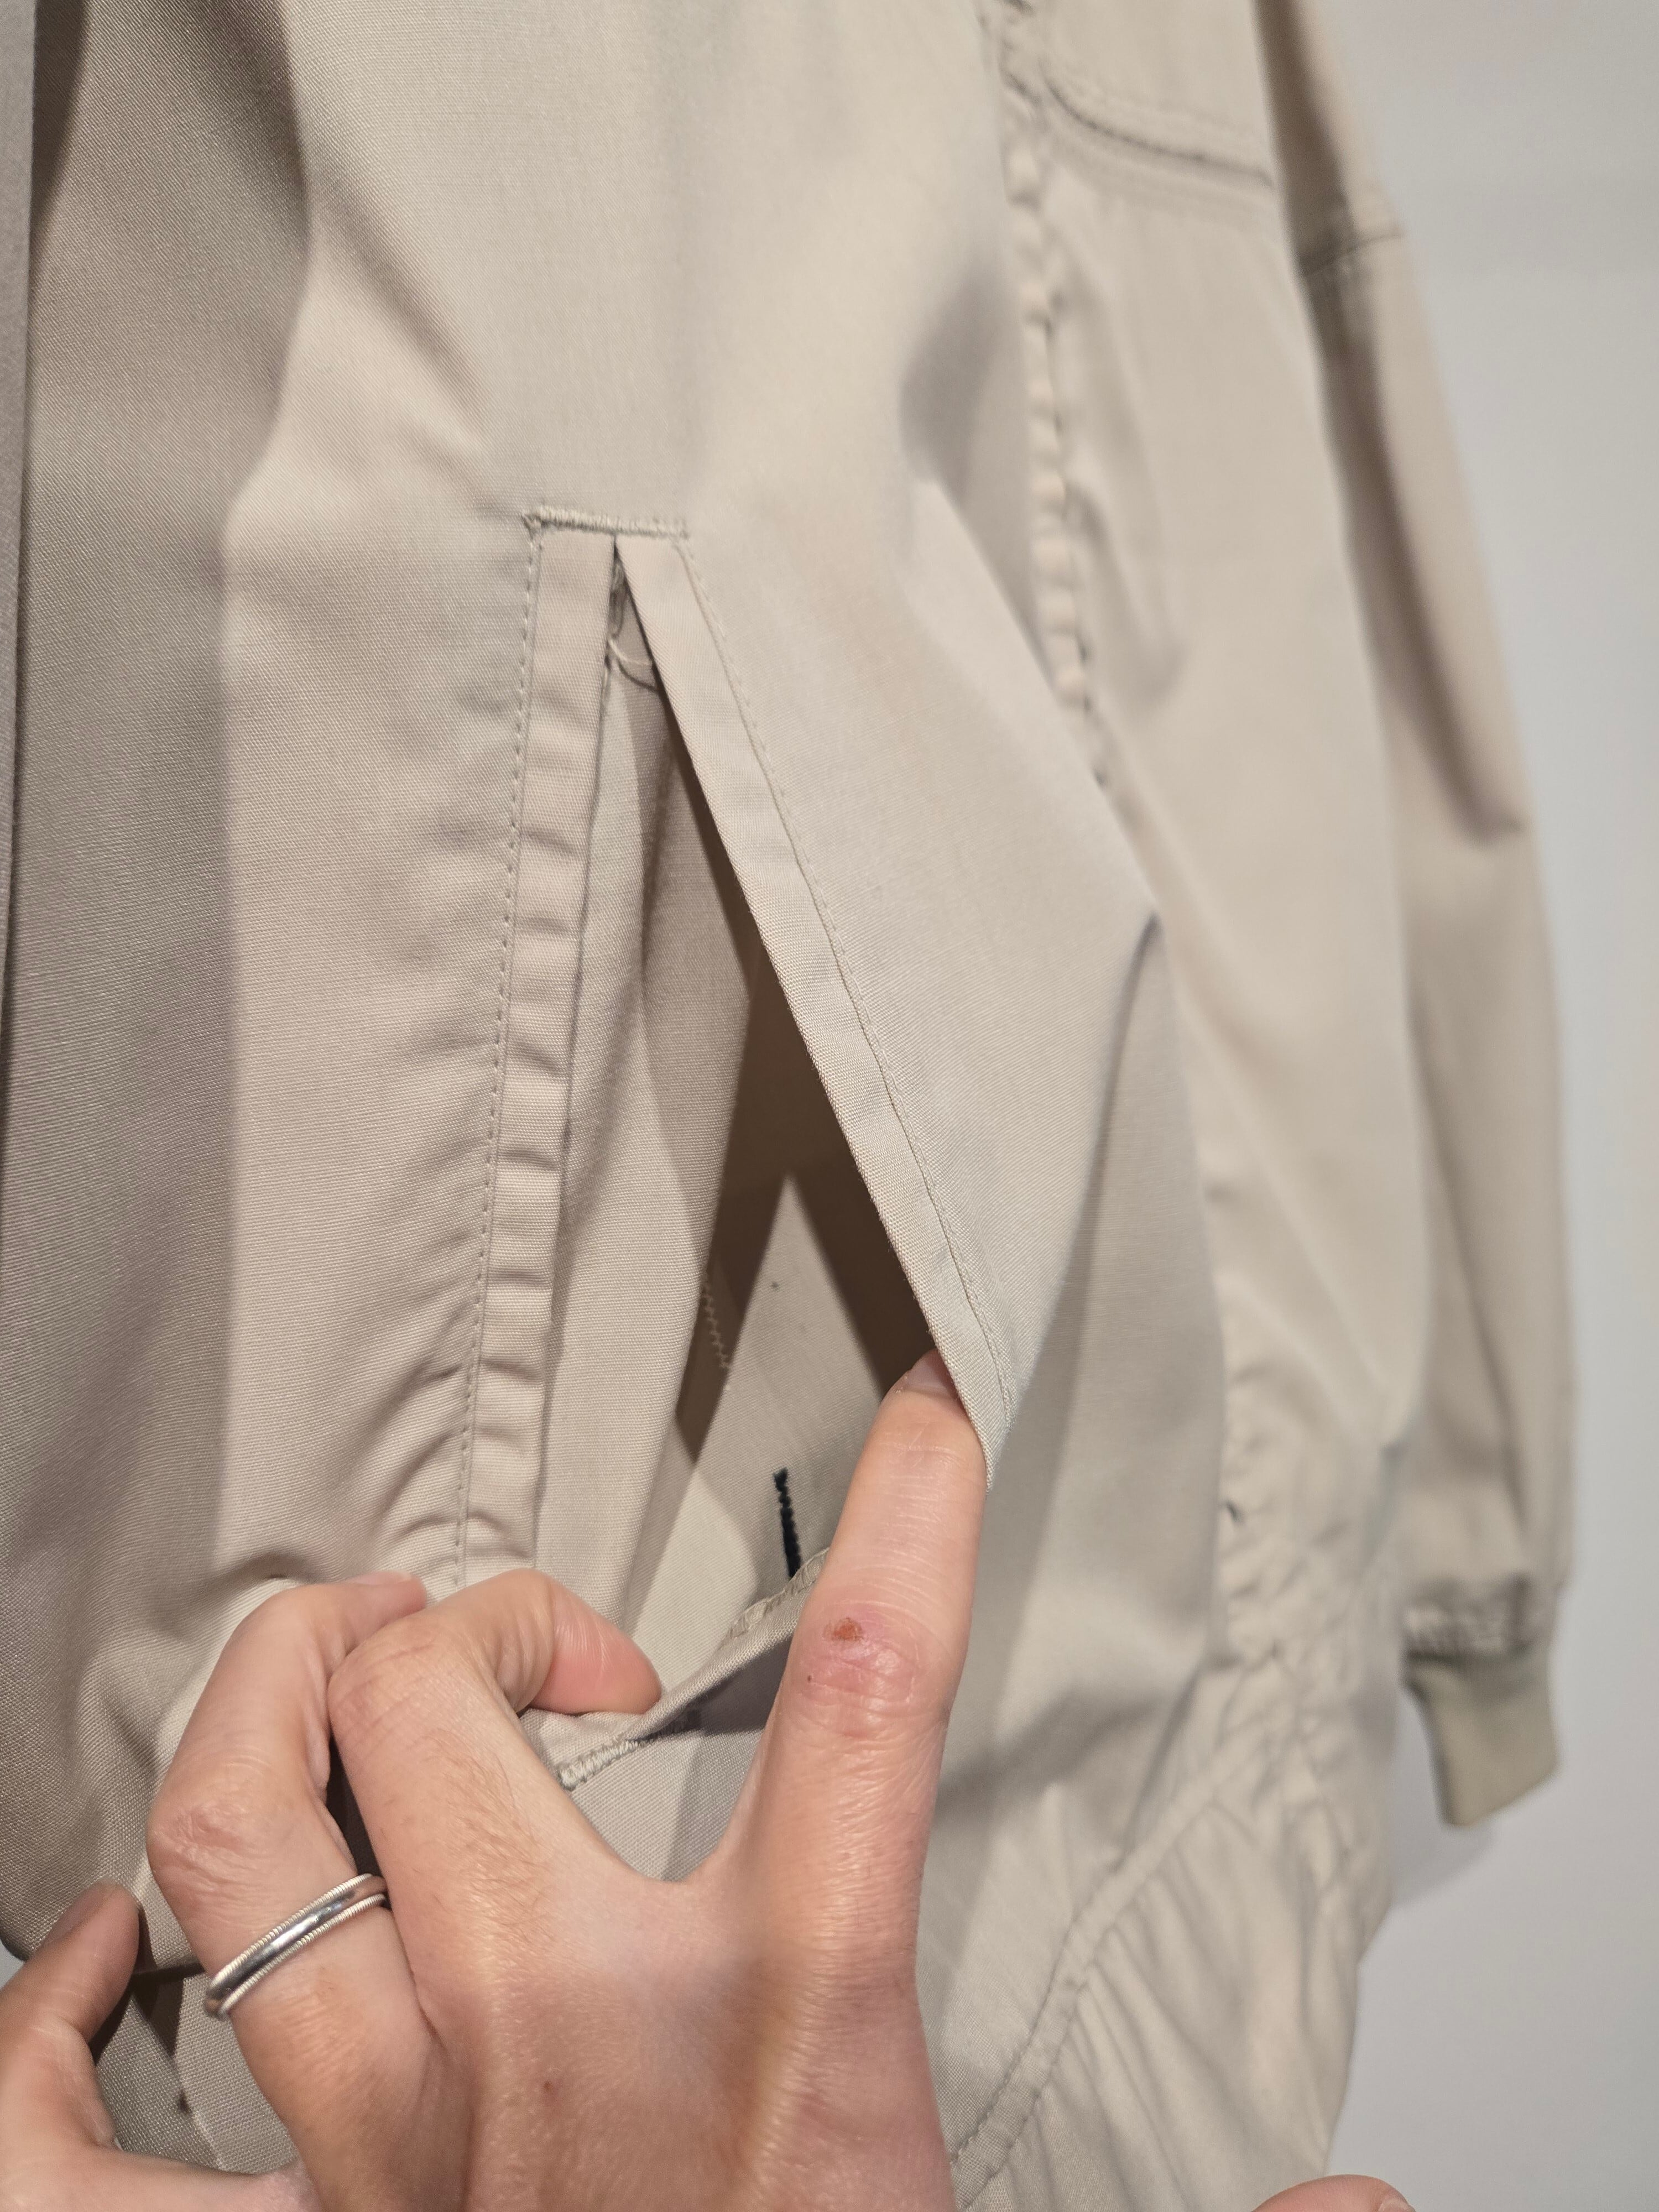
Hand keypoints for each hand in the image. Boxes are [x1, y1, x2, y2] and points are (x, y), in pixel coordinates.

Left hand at [2, 1349, 1418, 2211]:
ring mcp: (395, 2123)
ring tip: (349, 1659)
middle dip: (482, 1605)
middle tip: (548, 1636)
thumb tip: (1369, 2211)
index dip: (912, 1516)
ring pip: (235, 1826)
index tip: (928, 1410)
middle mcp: (563, 2035)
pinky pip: (83, 2104)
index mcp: (780, 2028)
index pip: (866, 1697)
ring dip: (268, 1690)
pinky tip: (128, 1928)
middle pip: (441, 1700)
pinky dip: (70, 1993)